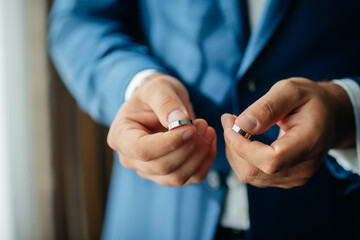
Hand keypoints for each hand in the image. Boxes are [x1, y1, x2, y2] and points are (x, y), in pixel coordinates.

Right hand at [107, 73, 215, 185]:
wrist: (161, 103)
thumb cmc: (155, 93)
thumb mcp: (158, 87)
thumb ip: (166, 101)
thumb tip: (180, 120)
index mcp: (121, 136)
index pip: (142, 150)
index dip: (169, 143)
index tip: (191, 127)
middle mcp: (131, 158)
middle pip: (161, 167)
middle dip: (188, 147)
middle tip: (203, 124)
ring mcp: (149, 170)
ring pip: (177, 177)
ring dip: (199, 155)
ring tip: (207, 129)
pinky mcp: (168, 175)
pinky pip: (191, 177)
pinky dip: (205, 161)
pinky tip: (209, 141)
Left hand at [222, 78, 354, 188]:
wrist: (329, 117)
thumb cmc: (310, 101)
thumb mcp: (290, 91)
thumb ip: (267, 107)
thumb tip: (242, 124)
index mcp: (309, 143)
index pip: (271, 160)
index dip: (244, 147)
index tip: (230, 125)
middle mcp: (302, 168)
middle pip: (254, 171)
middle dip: (233, 146)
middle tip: (228, 120)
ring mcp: (293, 177)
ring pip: (249, 175)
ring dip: (234, 151)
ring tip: (234, 126)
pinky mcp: (284, 179)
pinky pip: (252, 174)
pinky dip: (241, 157)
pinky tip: (242, 139)